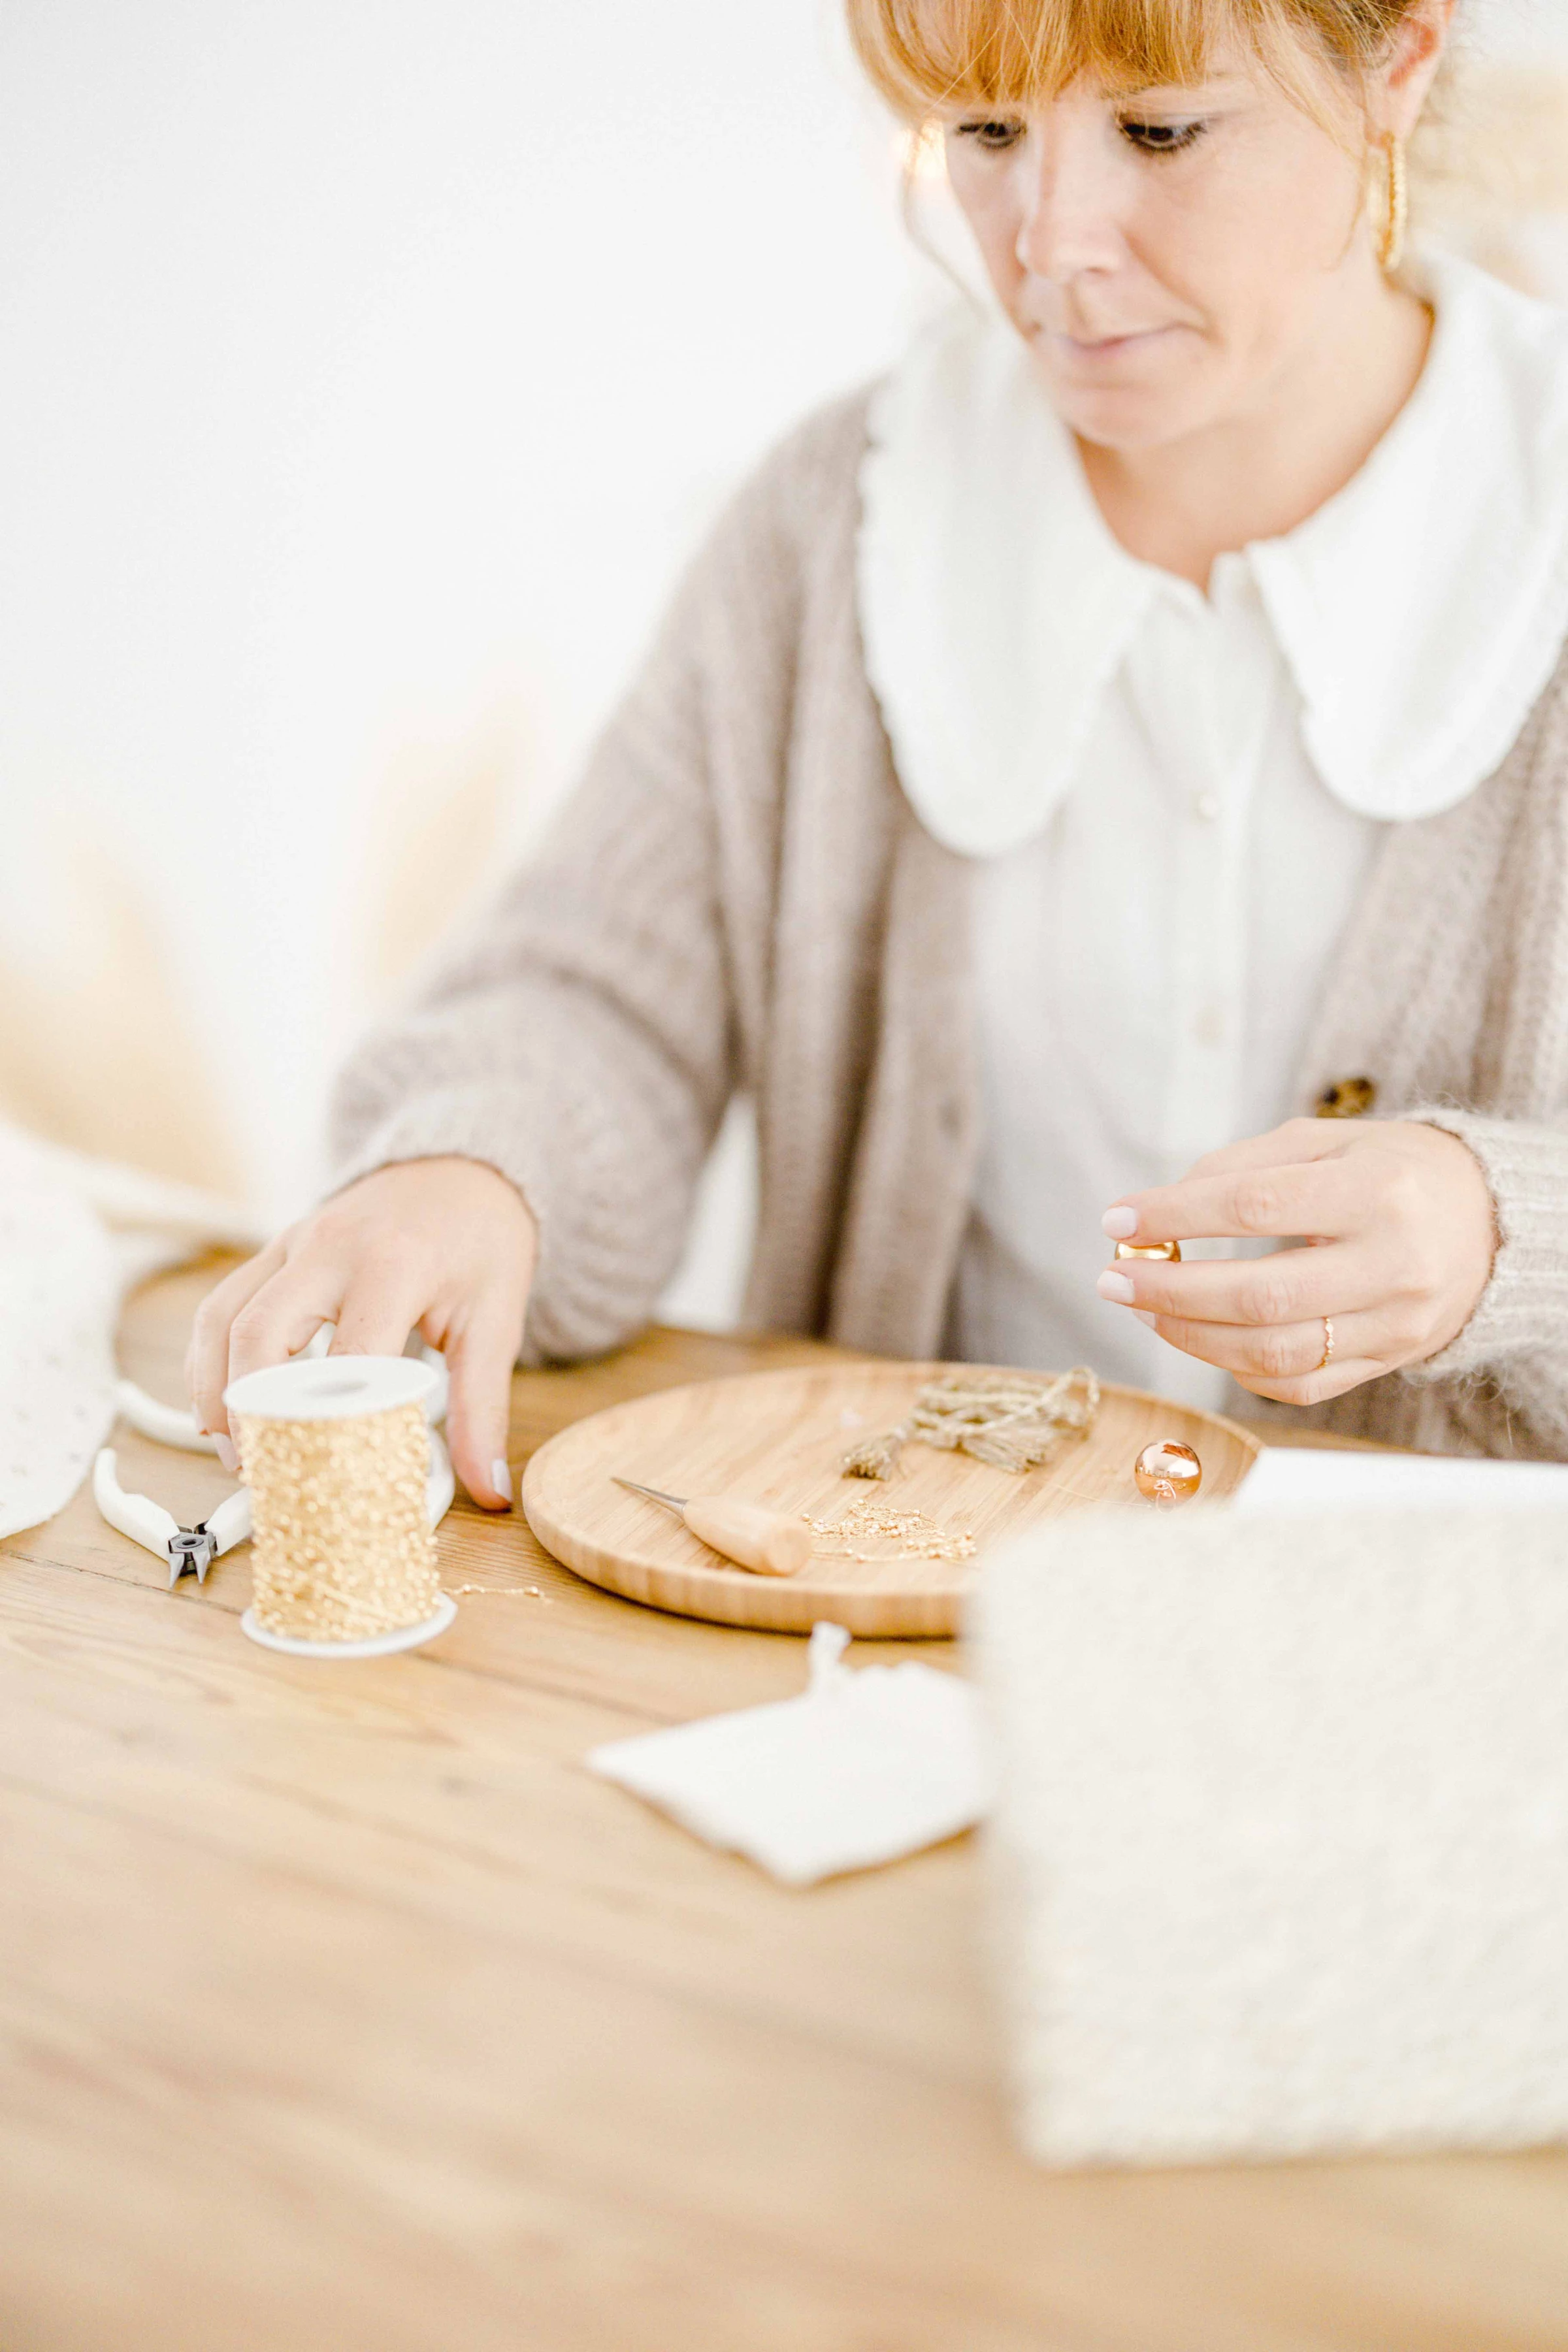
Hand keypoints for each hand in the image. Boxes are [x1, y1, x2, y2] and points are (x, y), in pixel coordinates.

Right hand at [186, 1157, 535, 1507]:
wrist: (461, 1167)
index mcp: (393, 1265)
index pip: (346, 1356)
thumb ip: (485, 1407)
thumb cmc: (480, 1239)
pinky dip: (208, 1355)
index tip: (328, 1476)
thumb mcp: (496, 1319)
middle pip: (257, 1332)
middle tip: (258, 1468)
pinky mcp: (277, 1248)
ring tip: (231, 1448)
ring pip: (221, 1314)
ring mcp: (294, 1242)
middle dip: (246, 1409)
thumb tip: (490, 1487)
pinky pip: (222, 1301)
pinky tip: (220, 1402)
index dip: (329, 1422)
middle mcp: (331, 1248)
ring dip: (211, 1386)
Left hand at [1096, 1119, 1496, 1404]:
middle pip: (1259, 1296)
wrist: (1491, 1220)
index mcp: (1377, 1190)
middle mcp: (1393, 1263)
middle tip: (1113, 1278)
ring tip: (1145, 1308)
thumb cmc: (1390, 1170)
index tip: (1118, 1219)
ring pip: (1274, 1352)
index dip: (1175, 1216)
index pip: (1256, 1207)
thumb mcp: (1327, 1140)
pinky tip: (1205, 1338)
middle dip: (1169, 1291)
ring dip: (1191, 1335)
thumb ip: (1241, 1165)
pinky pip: (1300, 1385)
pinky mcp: (1392, 1360)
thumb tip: (1159, 1208)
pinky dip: (1239, 1369)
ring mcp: (1397, 1323)